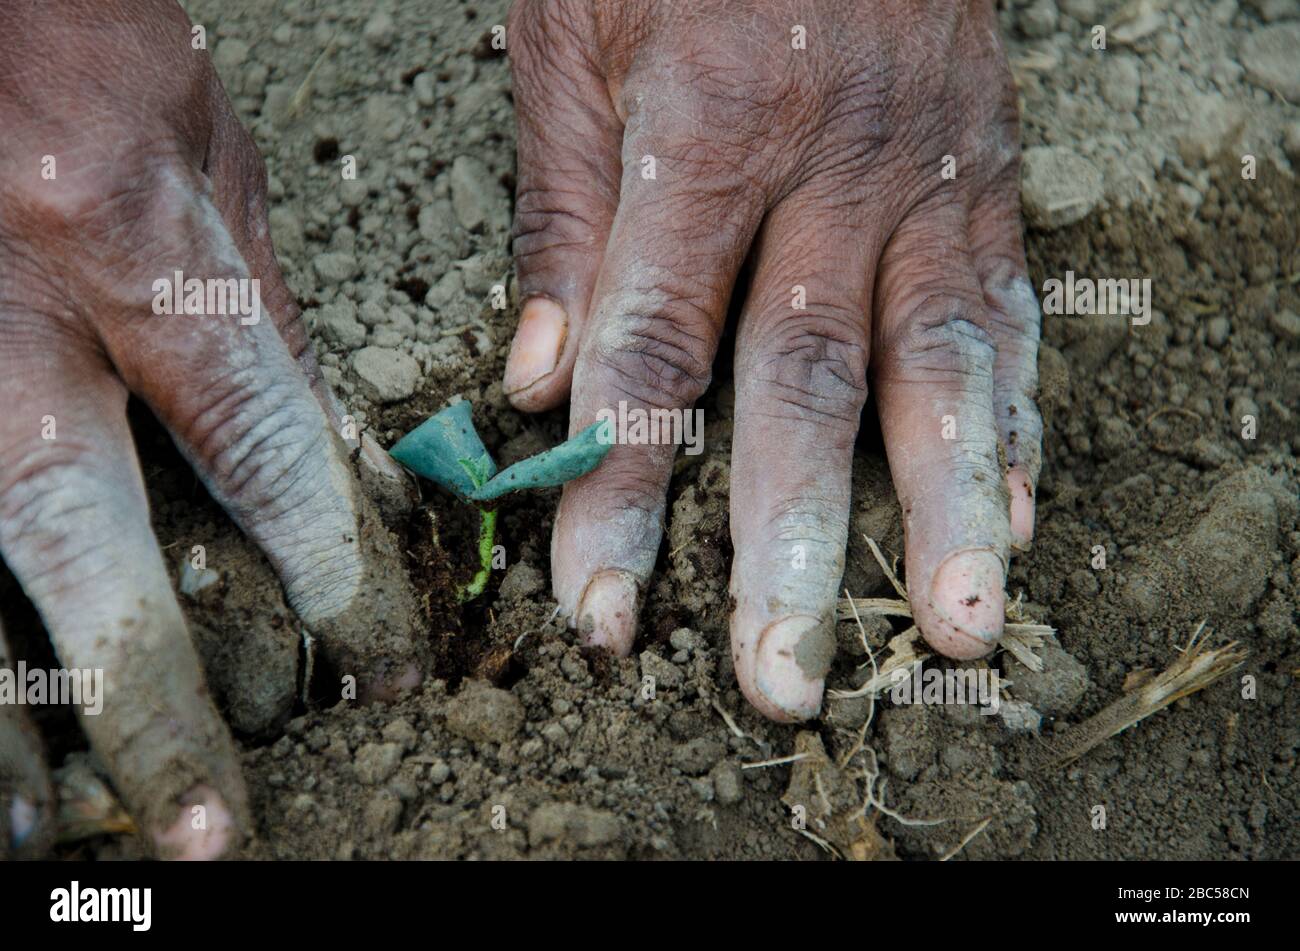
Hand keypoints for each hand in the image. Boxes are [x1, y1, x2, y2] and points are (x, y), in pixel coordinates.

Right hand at [0, 0, 419, 858]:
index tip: (378, 665)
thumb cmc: (91, 49)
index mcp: (121, 239)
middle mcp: (1, 313)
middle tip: (208, 828)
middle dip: (148, 694)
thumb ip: (260, 319)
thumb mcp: (212, 163)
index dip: (327, 573)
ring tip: (52, 840)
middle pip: (77, 541)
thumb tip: (331, 454)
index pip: (254, 445)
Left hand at [504, 0, 1041, 720]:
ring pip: (937, 367)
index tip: (602, 613)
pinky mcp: (987, 186)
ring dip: (950, 509)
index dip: (622, 495)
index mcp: (708, 139)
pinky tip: (1013, 513)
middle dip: (791, 549)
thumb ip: (560, 220)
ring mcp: (926, 186)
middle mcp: (832, 177)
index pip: (652, 355)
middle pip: (803, 390)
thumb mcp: (571, 40)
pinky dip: (1012, 421)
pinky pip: (1007, 314)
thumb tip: (535, 386)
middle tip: (781, 678)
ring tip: (957, 630)